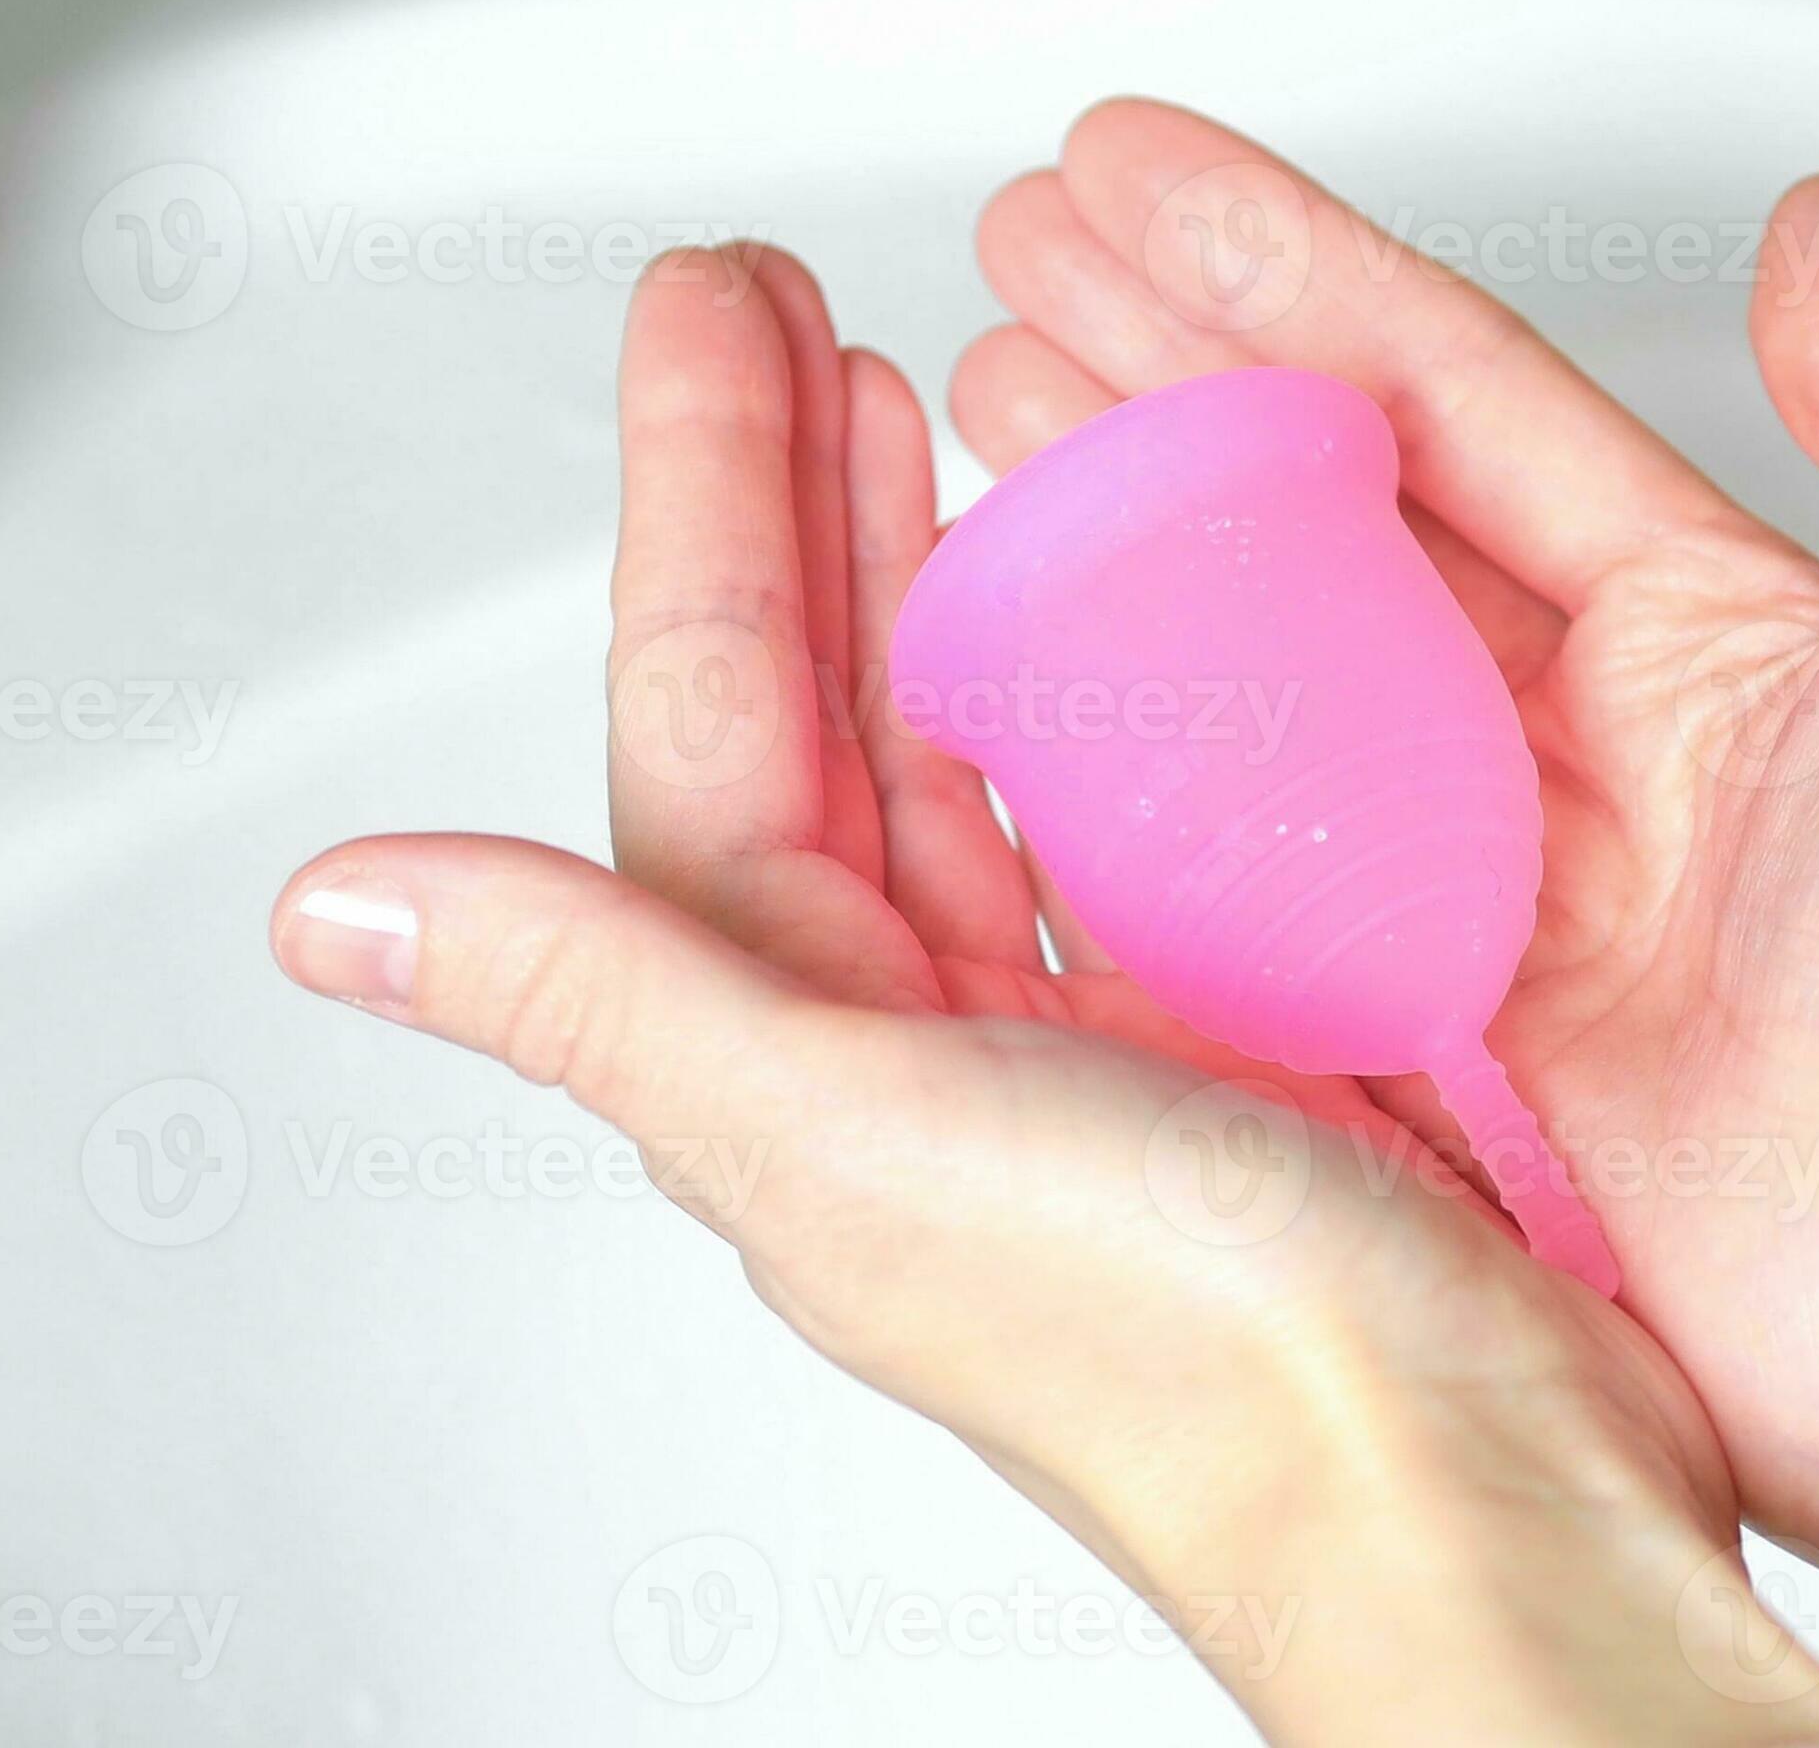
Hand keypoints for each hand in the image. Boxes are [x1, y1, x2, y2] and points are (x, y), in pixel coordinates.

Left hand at [269, 248, 1818, 1745]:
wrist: (1475, 1503)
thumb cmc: (1203, 1373)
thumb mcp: (860, 1138)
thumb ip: (611, 996)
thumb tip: (343, 913)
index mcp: (811, 1057)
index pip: (715, 719)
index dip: (702, 498)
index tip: (715, 317)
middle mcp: (925, 1047)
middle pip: (835, 715)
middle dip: (805, 500)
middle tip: (800, 315)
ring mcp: (1084, 1038)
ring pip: (984, 753)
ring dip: (949, 577)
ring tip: (942, 416)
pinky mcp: (1238, 1037)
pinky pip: (1140, 823)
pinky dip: (1121, 695)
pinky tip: (1138, 616)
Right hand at [958, 101, 1818, 1747]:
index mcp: (1701, 639)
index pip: (1447, 402)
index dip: (1287, 276)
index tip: (1139, 179)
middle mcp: (1576, 763)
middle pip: (1323, 523)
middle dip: (1163, 377)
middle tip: (1021, 268)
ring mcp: (1476, 902)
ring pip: (1254, 682)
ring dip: (1117, 543)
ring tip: (988, 421)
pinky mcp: (1404, 1042)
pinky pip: (1229, 879)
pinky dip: (1121, 779)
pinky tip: (1015, 680)